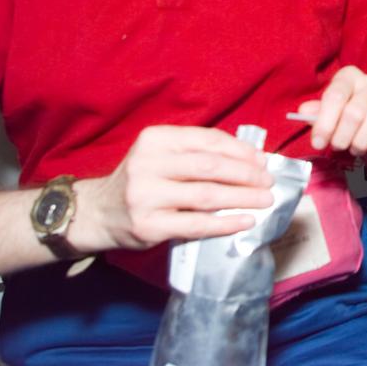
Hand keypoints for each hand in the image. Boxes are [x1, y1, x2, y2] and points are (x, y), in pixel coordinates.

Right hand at [73, 125, 273, 251]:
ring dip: (243, 198)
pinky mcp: (149, 226)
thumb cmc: (141, 180)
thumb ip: (196, 152)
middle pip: (210, 166)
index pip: (207, 140)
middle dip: (246, 174)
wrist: (98, 212)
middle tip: (268, 182)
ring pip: (207, 195)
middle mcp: (148, 164)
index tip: (262, 160)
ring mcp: (146, 196)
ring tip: (265, 201)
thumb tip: (250, 158)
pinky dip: (226, 222)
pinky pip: (196, 224)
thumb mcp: (161, 155)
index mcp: (155, 139)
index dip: (240, 150)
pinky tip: (245, 221)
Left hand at [297, 65, 366, 159]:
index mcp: (350, 77)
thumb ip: (319, 112)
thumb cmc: (352, 112)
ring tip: (355, 149)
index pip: (336, 95)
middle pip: (355, 111)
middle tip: (338, 146)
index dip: (325, 122)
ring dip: (362, 141)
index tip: (318, 142)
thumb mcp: (332, 110)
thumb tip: (303, 112)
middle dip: (342, 136)